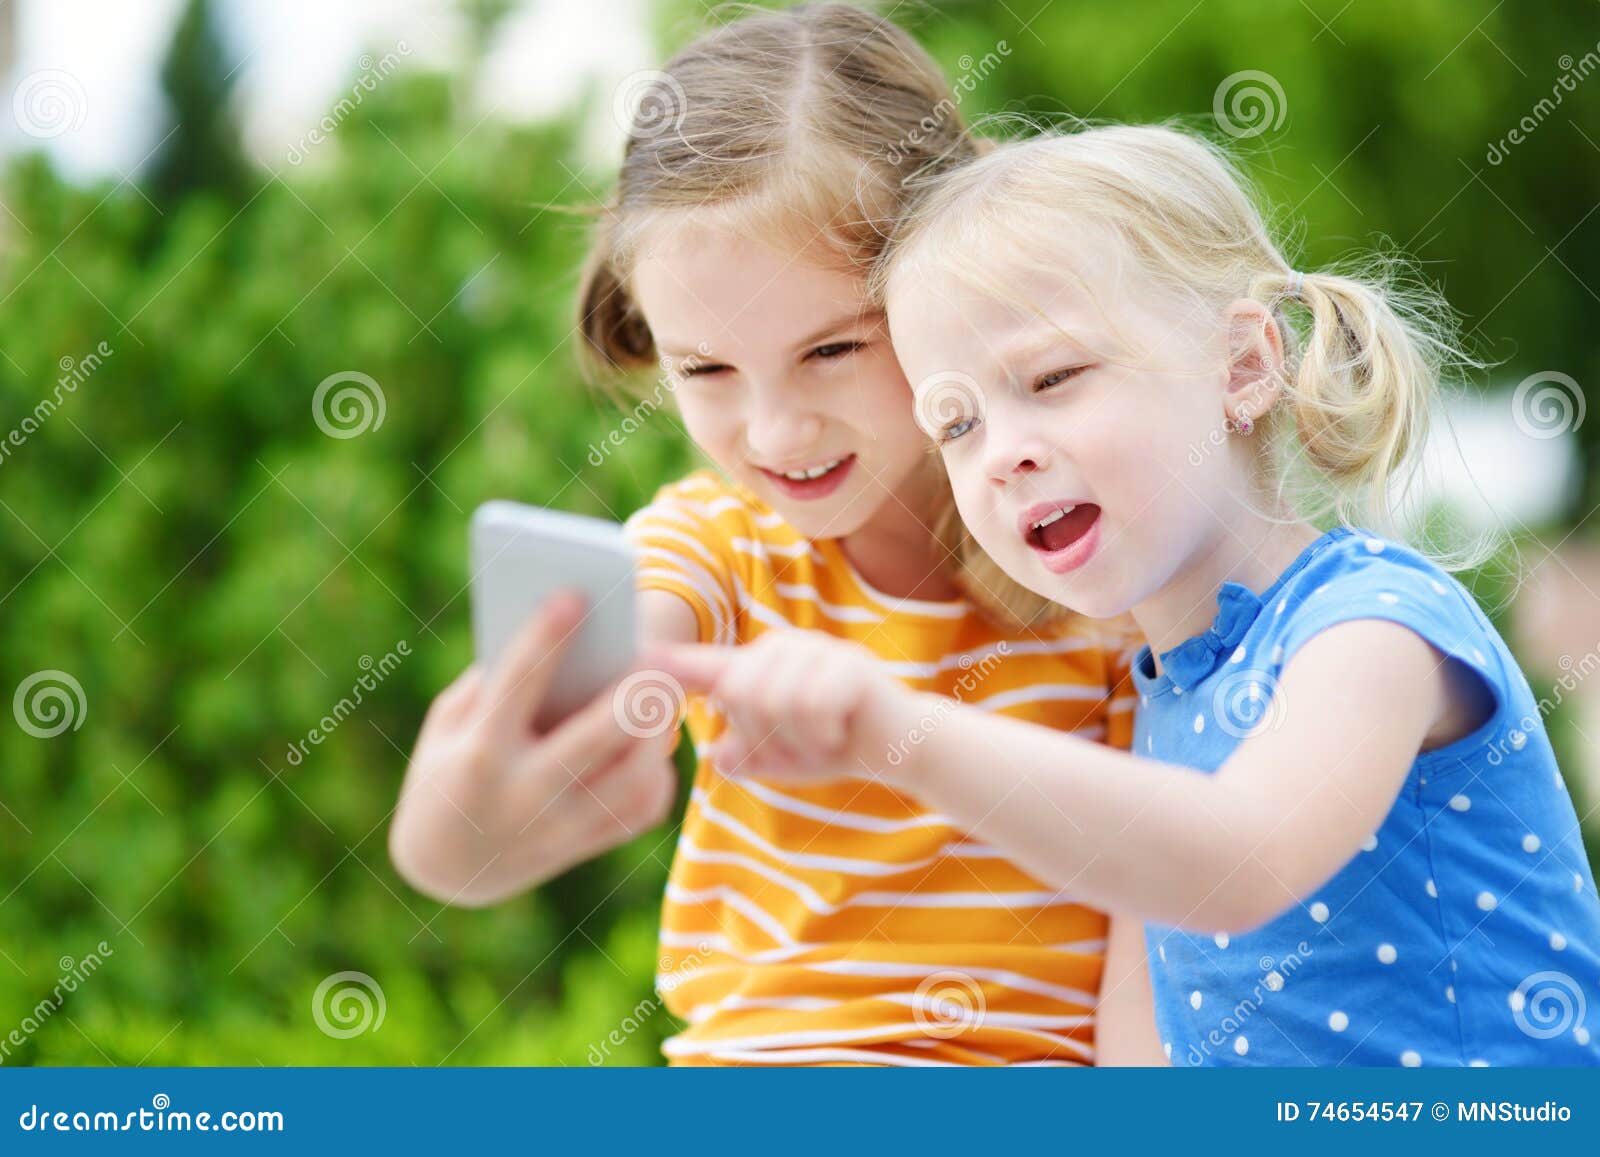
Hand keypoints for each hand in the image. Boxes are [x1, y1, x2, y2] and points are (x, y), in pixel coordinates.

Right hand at [389, 594, 678, 904]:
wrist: (445, 867)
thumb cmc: (447, 769)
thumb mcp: (450, 723)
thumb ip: (496, 683)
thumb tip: (564, 638)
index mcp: (479, 754)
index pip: (517, 686)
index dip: (545, 638)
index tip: (573, 595)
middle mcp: (523, 795)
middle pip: (595, 737)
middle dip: (632, 694)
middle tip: (657, 654)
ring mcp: (559, 828)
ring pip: (632, 777)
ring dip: (656, 732)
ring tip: (662, 695)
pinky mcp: (585, 846)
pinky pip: (641, 807)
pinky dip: (656, 771)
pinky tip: (652, 742)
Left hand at [651, 629, 914, 785]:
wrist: (902, 746)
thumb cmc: (834, 746)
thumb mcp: (781, 758)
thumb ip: (747, 755)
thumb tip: (719, 756)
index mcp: (759, 667)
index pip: (707, 666)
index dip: (670, 663)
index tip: (633, 656)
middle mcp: (784, 648)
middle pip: (742, 695)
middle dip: (768, 737)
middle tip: (803, 744)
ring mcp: (819, 651)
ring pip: (777, 702)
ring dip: (800, 739)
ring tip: (825, 737)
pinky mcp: (849, 666)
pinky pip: (813, 708)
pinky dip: (825, 735)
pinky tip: (843, 732)